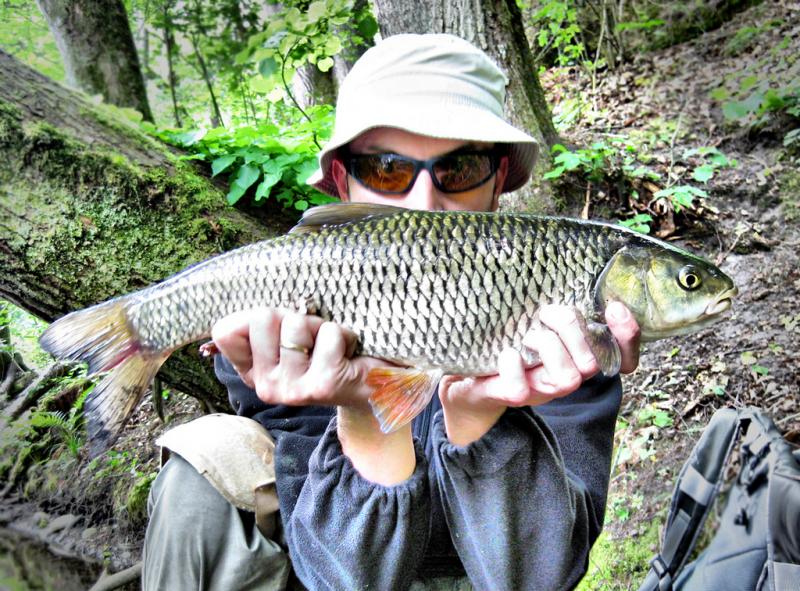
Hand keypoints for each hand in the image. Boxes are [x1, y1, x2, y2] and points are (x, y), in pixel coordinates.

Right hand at [211, 308, 415, 484]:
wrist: (373, 389)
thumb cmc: (329, 354)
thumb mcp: (289, 339)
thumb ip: (263, 325)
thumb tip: (237, 308)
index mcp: (252, 373)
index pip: (225, 330)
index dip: (257, 317)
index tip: (282, 330)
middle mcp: (265, 387)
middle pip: (262, 317)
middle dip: (294, 317)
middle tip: (313, 340)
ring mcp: (291, 390)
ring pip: (296, 323)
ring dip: (321, 327)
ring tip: (331, 348)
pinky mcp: (321, 385)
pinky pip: (328, 334)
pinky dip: (345, 335)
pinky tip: (348, 356)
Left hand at [439, 302, 640, 444]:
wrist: (467, 383)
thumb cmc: (505, 344)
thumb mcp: (530, 320)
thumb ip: (550, 306)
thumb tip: (554, 264)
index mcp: (573, 356)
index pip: (621, 355)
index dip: (627, 335)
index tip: (615, 307)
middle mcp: (562, 377)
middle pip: (591, 363)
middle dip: (571, 331)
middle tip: (545, 314)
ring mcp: (538, 392)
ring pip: (567, 378)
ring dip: (547, 347)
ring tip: (525, 335)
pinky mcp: (508, 397)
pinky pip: (519, 388)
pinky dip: (513, 365)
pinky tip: (506, 353)